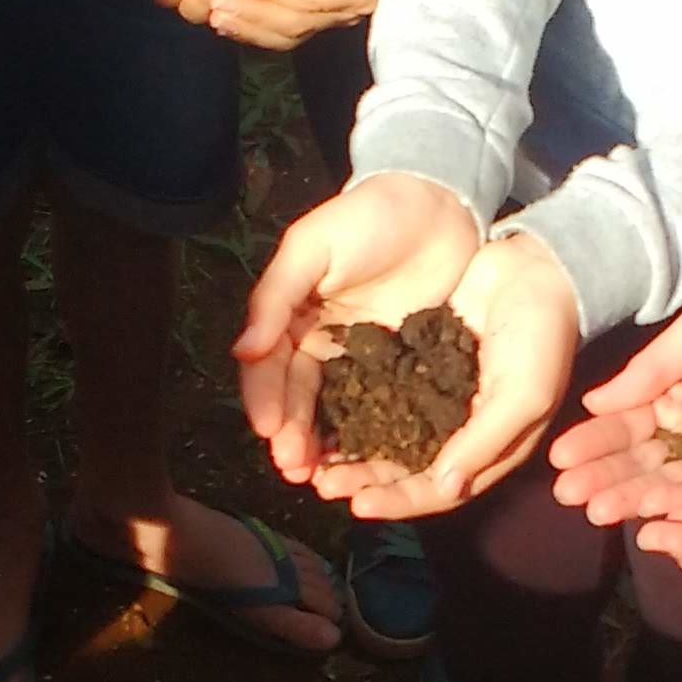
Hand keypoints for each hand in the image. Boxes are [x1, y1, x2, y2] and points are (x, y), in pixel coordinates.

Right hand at [233, 171, 485, 478]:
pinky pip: (380, 406)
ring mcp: (361, 355)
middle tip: (295, 469)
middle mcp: (320, 341)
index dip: (264, 401)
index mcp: (293, 315)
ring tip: (322, 479)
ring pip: (334, 410)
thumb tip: (242, 349)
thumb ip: (277, 295)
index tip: (268, 433)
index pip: (268, 367)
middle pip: (298, 398)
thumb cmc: (369, 216)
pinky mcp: (401, 362)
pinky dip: (369, 435)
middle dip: (291, 435)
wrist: (439, 201)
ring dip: (323, 445)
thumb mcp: (312, 246)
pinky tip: (368, 463)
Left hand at [328, 231, 578, 518]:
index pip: (441, 490)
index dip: (400, 501)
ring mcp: (438, 399)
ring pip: (389, 435)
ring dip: (355, 449)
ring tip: (315, 453)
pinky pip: (383, 395)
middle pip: (406, 469)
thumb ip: (484, 441)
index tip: (358, 505)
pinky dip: (356, 405)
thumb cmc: (542, 336)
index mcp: (491, 447)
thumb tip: (445, 487)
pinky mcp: (420, 366)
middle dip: (365, 480)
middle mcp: (461, 431)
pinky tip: (325, 407)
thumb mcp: (523, 394)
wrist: (536, 268)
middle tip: (322, 483)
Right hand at [556, 277, 681, 531]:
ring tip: (599, 513)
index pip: (629, 422)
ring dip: (636, 500)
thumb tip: (595, 402)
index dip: (596, 442)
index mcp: (679, 391)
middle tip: (571, 497)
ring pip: (676, 486)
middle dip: (605, 477)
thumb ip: (655, 366)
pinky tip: (658, 522)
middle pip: (645, 461)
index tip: (562, 460)